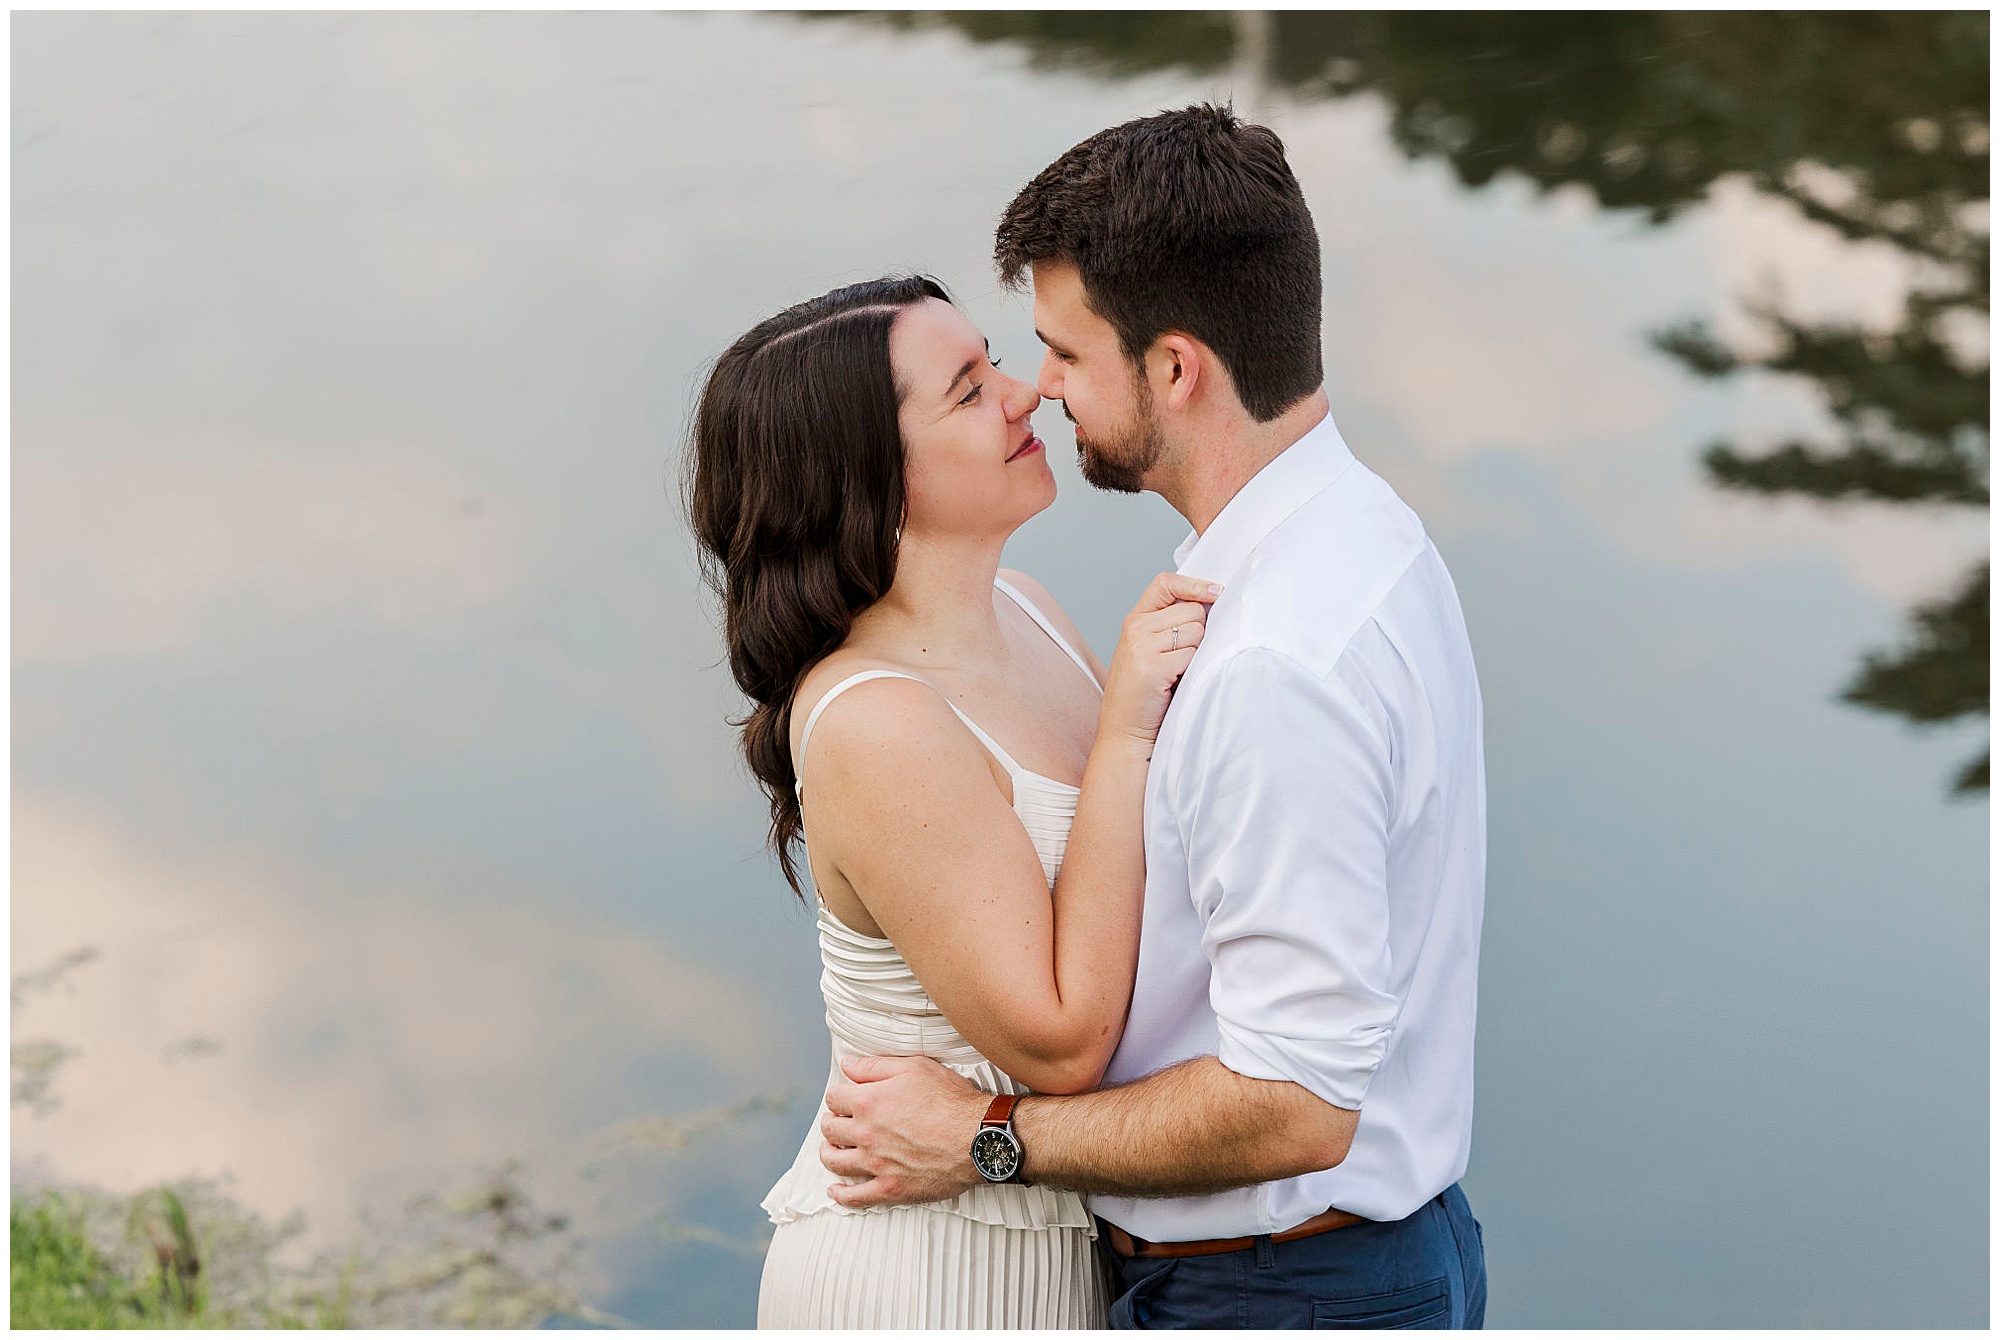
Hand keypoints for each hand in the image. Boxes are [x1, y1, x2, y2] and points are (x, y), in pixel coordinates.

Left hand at [818, 1055, 990, 1208]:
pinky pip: (855, 1197)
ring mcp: (876, 1164)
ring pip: (835, 1162)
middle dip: (832, 1123)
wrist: (978, 1138)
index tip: (845, 1099)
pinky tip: (836, 1190)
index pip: (834, 1098)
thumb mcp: (915, 1068)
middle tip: (839, 1122)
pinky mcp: (890, 1188)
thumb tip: (848, 1066)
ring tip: (832, 1150)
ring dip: (829, 1154)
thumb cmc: (952, 1101)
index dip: (839, 1096)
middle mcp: (866, 1134)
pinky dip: (841, 1194)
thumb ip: (876, 1066)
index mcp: (869, 1102)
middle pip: (830, 1130)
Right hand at [1100, 571, 1221, 747]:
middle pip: (1193, 610)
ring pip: (1197, 632)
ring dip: (1197, 654)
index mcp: (1134, 620)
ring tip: (1178, 672)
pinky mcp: (1152, 668)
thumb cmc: (1142, 695)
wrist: (1124, 732)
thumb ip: (1168, 626)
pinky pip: (1193, 656)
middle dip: (1200, 632)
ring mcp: (1142, 647)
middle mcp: (1136, 629)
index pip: (1166, 583)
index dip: (1194, 584)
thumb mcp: (1147, 651)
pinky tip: (1176, 683)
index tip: (1216, 592)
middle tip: (1184, 657)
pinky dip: (1192, 671)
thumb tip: (1211, 605)